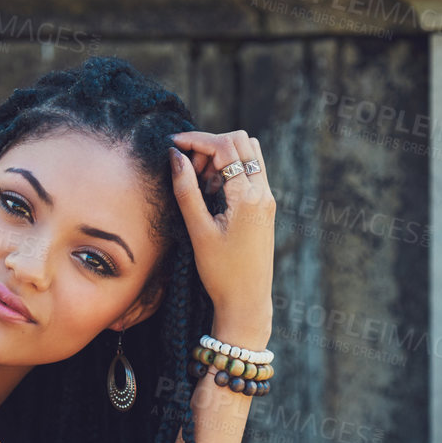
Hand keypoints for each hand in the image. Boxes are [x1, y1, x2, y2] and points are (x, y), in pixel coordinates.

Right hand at [169, 130, 274, 330]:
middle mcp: (264, 192)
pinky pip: (251, 172)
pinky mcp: (266, 206)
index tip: (173, 145)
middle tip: (189, 170)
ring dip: (222, 157)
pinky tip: (212, 192)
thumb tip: (175, 156)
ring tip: (200, 182)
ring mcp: (268, 198)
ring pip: (249, 153)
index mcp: (249, 197)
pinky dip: (231, 170)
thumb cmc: (221, 272)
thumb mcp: (198, 231)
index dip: (196, 140)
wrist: (247, 301)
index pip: (225, 147)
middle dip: (210, 146)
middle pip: (241, 141)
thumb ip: (186, 190)